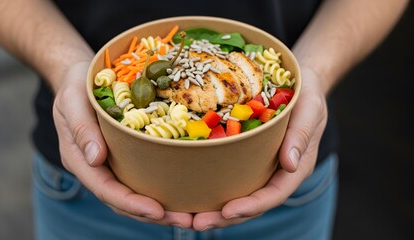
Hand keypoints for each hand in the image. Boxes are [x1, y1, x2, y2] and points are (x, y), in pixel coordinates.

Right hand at [52, 61, 192, 227]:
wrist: (81, 75)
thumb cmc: (75, 85)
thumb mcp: (73, 101)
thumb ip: (81, 129)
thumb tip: (95, 158)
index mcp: (79, 159)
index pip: (105, 189)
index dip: (131, 203)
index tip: (158, 211)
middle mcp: (97, 167)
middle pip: (124, 200)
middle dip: (154, 214)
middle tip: (186, 220)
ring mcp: (111, 162)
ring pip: (136, 192)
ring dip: (163, 207)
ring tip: (191, 214)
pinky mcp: (125, 154)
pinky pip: (143, 175)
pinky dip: (162, 186)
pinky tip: (185, 189)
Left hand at [192, 66, 327, 230]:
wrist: (300, 84)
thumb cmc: (307, 96)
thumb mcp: (310, 110)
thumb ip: (301, 136)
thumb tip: (290, 165)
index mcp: (295, 167)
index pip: (274, 194)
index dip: (251, 206)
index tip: (227, 211)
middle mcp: (276, 173)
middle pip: (250, 204)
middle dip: (222, 217)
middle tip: (194, 222)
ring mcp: (260, 168)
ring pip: (237, 195)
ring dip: (211, 209)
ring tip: (184, 217)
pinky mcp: (246, 158)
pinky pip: (229, 177)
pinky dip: (209, 188)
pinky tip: (187, 191)